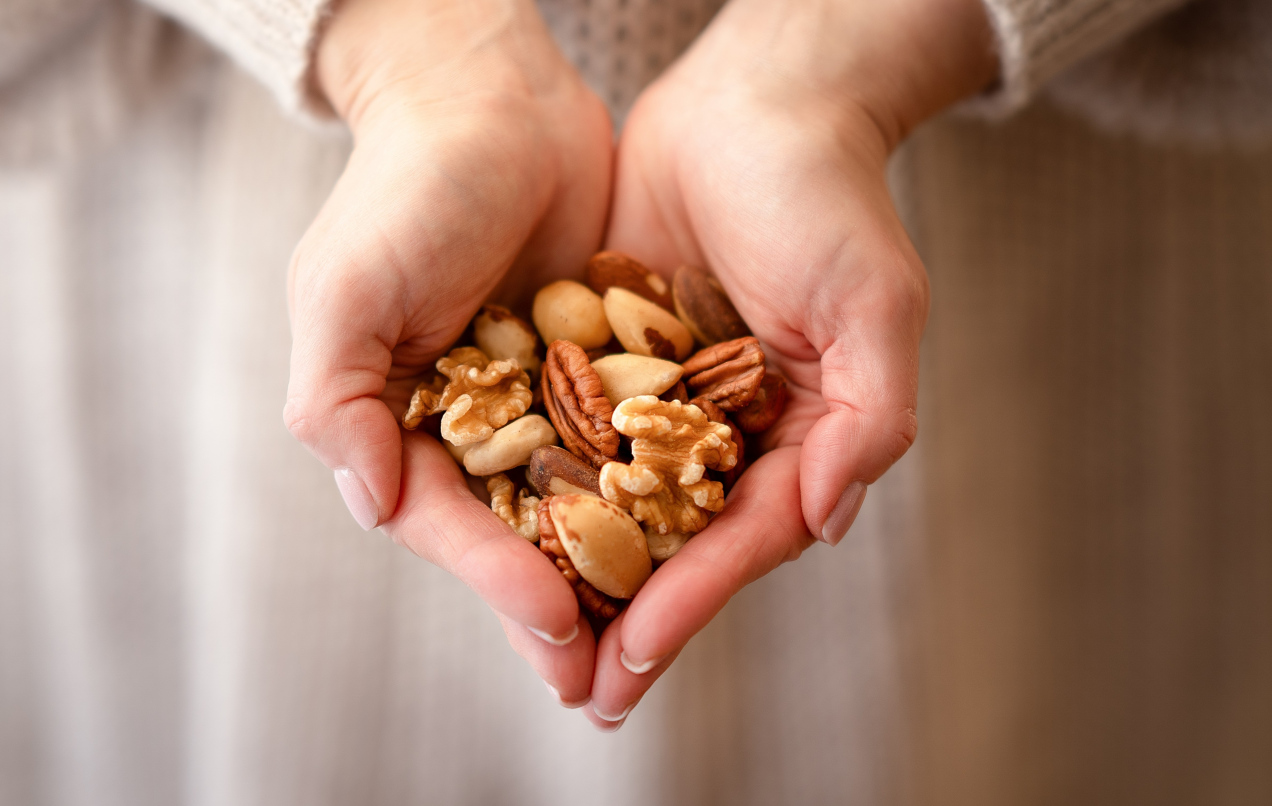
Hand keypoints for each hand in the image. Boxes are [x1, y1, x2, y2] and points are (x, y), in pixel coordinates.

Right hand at [284, 0, 611, 697]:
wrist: (491, 100)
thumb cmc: (406, 189)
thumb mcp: (344, 288)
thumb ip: (336, 397)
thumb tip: (370, 504)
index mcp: (404, 423)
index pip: (450, 524)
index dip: (499, 581)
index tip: (558, 628)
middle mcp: (476, 424)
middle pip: (520, 536)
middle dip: (563, 607)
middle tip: (609, 684)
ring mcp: (544, 397)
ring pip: (585, 504)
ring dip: (620, 573)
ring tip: (660, 639)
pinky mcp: (605, 363)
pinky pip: (637, 438)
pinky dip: (664, 489)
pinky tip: (704, 536)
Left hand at [581, 0, 996, 727]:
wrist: (754, 102)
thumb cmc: (828, 197)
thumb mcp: (874, 304)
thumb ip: (869, 417)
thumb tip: (826, 523)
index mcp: (798, 436)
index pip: (743, 537)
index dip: (693, 600)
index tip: (633, 655)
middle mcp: (730, 431)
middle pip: (676, 542)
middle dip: (630, 616)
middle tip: (581, 693)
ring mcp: (665, 399)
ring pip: (618, 503)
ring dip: (581, 573)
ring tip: (537, 641)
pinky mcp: (609, 358)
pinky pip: (573, 431)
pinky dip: (543, 483)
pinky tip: (501, 530)